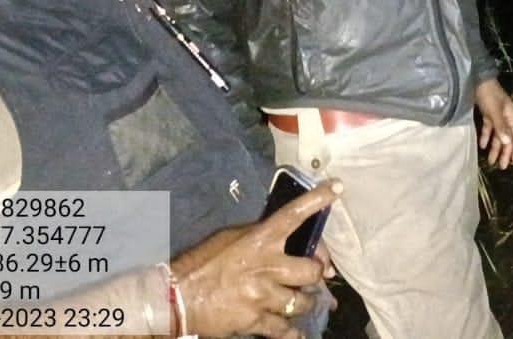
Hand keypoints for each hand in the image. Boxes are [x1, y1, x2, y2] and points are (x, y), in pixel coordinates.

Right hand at [171, 181, 340, 337]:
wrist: (176, 298)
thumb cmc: (202, 264)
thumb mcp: (230, 239)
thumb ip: (259, 236)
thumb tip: (285, 236)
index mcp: (259, 239)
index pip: (293, 214)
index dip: (317, 200)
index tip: (336, 188)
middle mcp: (267, 266)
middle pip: (312, 270)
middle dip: (317, 273)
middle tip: (317, 274)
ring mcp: (262, 295)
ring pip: (303, 301)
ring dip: (306, 301)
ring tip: (303, 300)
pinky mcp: (255, 320)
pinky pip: (285, 329)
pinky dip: (293, 332)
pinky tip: (297, 333)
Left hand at [474, 78, 512, 168]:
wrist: (476, 79)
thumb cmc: (489, 94)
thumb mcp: (495, 111)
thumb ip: (501, 127)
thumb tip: (508, 143)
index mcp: (512, 116)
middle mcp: (506, 117)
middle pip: (508, 138)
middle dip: (505, 152)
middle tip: (502, 167)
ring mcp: (497, 116)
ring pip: (498, 135)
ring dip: (495, 148)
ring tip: (491, 161)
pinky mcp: (488, 114)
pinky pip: (489, 129)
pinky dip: (487, 137)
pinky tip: (483, 145)